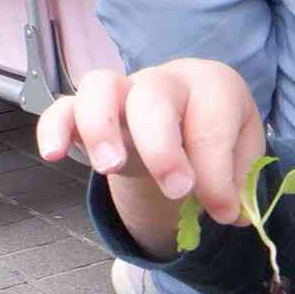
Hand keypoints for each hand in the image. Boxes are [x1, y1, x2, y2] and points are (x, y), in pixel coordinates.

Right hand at [35, 61, 264, 232]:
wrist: (184, 124)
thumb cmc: (215, 138)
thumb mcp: (241, 158)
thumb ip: (239, 184)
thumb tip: (232, 213)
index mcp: (212, 86)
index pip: (213, 126)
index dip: (218, 176)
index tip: (223, 212)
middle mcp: (165, 80)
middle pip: (154, 98)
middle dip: (164, 148)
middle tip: (177, 190)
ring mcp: (122, 90)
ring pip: (100, 86)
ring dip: (102, 127)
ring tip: (111, 168)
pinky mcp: (86, 108)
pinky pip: (62, 107)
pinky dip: (53, 127)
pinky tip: (53, 154)